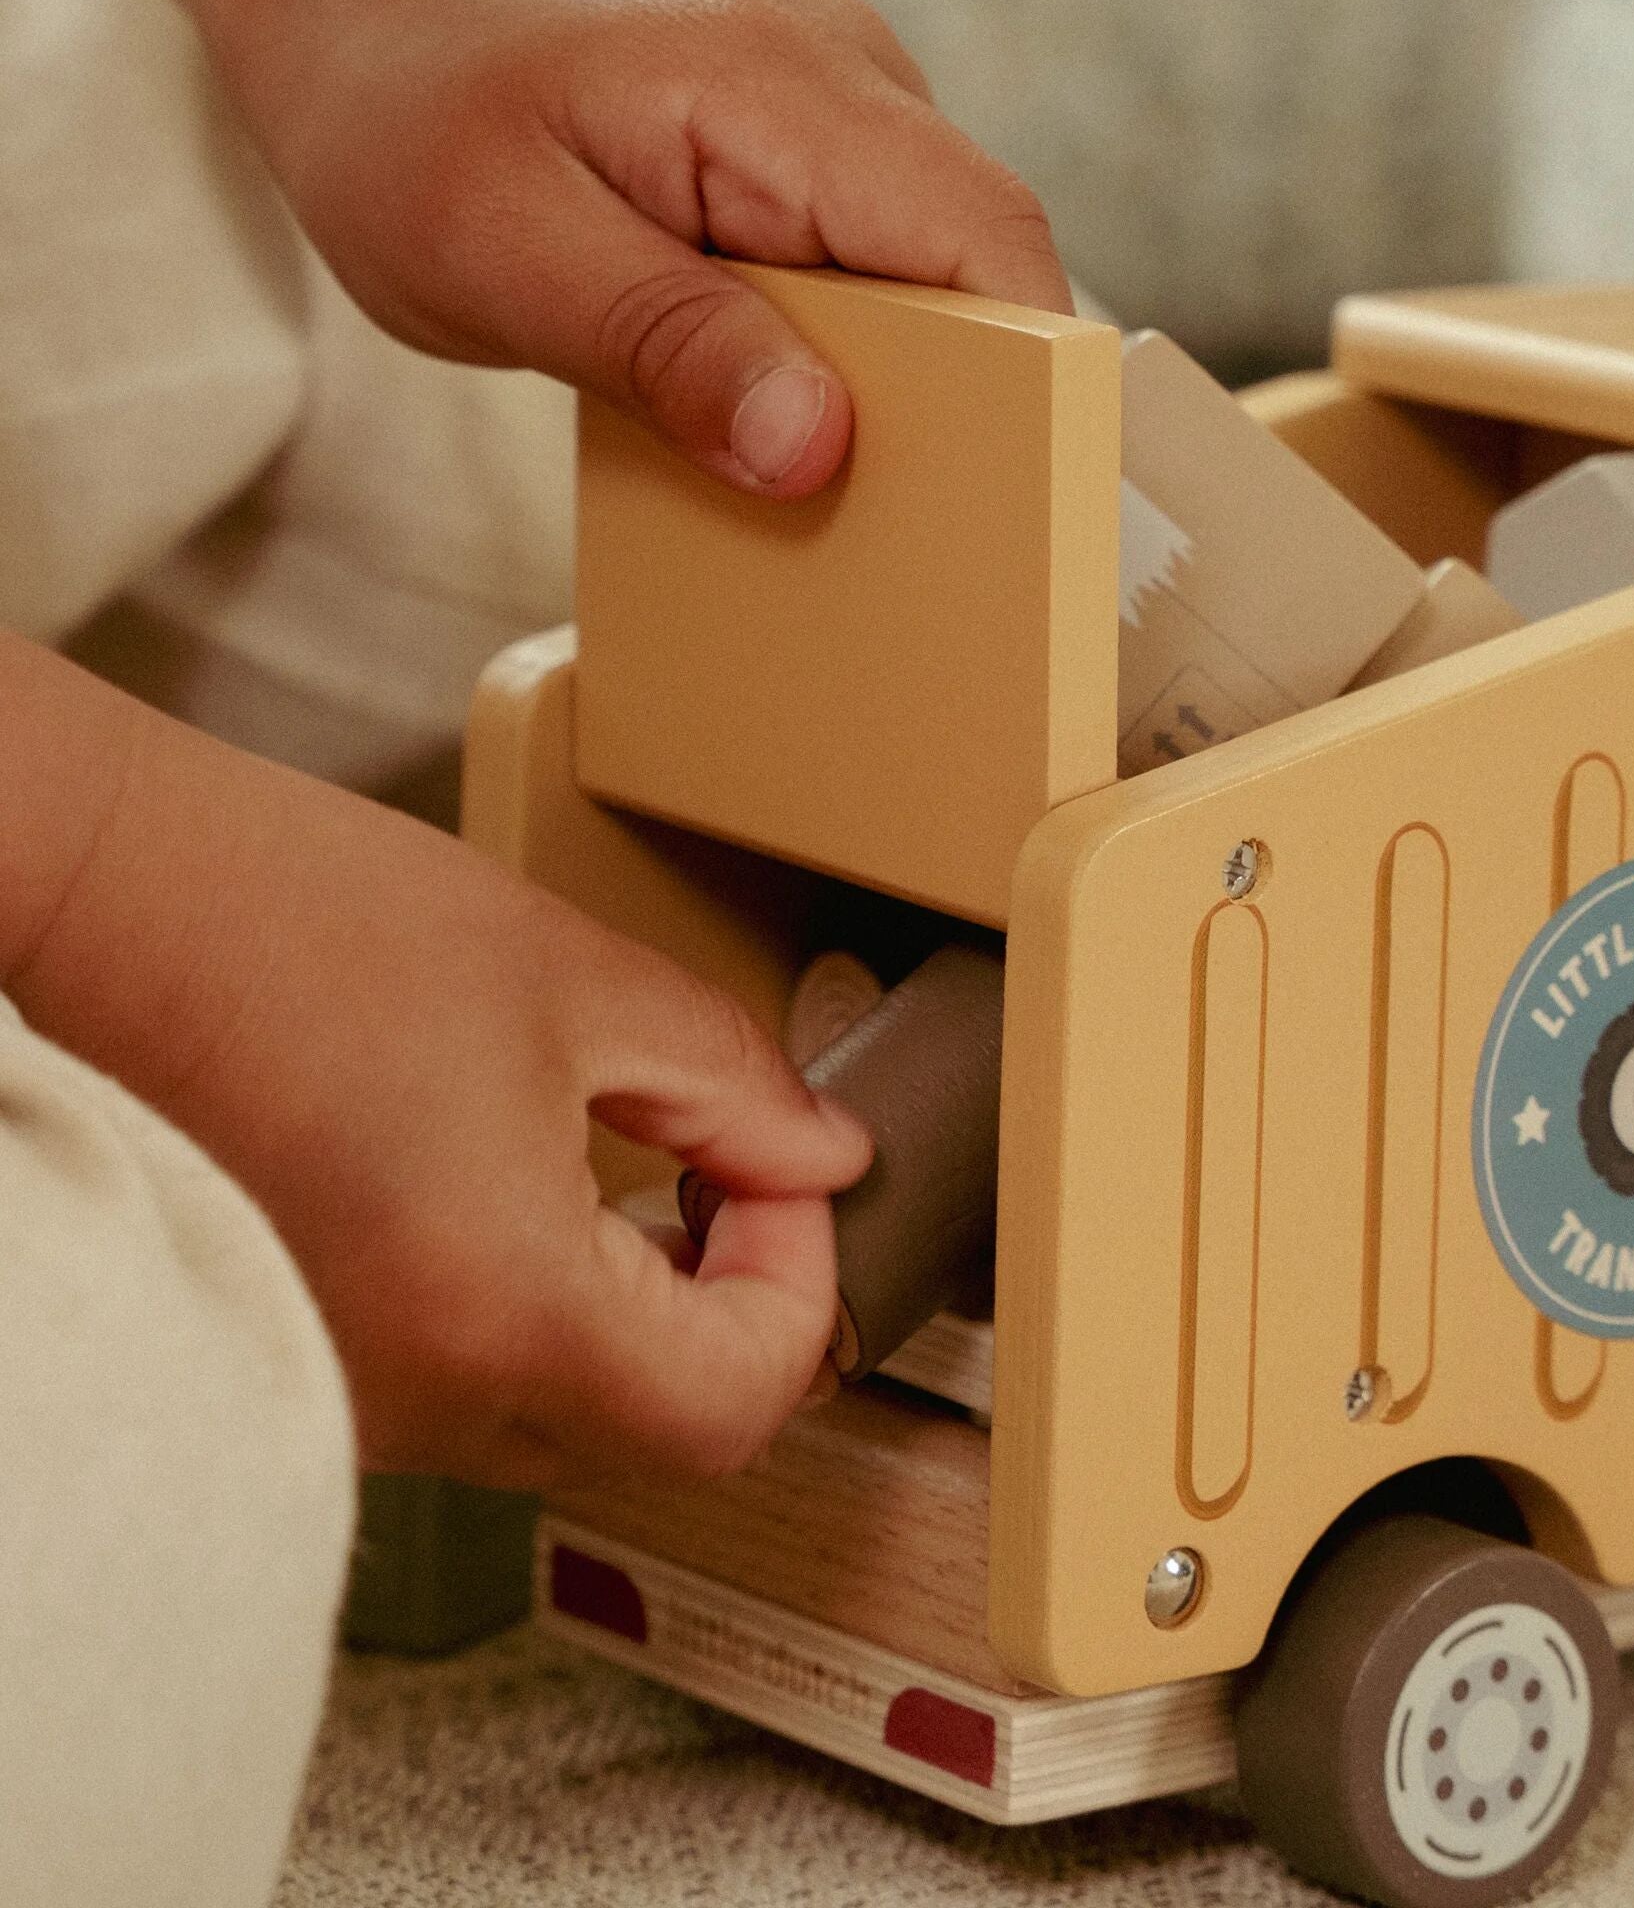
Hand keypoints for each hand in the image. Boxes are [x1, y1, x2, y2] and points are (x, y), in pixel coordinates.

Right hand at [2, 639, 871, 1489]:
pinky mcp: (309, 1370)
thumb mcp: (577, 981)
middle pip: (667, 1433)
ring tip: (634, 1173)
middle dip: (737, 1310)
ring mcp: (352, 1401)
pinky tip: (534, 1201)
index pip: (738, 1396)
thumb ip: (736, 1087)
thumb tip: (822, 1155)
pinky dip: (545, 1321)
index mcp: (503, 1308)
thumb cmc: (299, 926)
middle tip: (734, 1181)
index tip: (785, 1182)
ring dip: (645, 1319)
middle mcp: (418, 1396)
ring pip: (576, 1420)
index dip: (803, 1282)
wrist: (104, 907)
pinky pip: (479, 1393)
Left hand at [119, 0, 1072, 495]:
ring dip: (906, 417)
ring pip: (945, 304)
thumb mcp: (506, 250)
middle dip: (973, 426)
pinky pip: (881, 300)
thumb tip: (813, 447)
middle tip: (904, 552)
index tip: (1010, 517)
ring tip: (828, 507)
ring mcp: (842, 135)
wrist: (371, 21)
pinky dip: (854, 385)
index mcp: (787, 89)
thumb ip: (663, 345)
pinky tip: (784, 440)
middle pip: (989, 284)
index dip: (1032, 385)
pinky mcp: (814, 184)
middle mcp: (850, 96)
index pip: (987, 238)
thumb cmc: (412, 116)